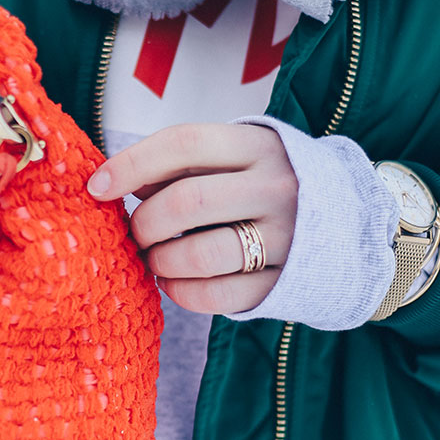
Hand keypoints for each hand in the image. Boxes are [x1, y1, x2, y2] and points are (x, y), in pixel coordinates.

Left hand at [86, 122, 297, 314]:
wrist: (342, 221)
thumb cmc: (259, 183)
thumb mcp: (231, 157)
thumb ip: (178, 165)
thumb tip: (113, 183)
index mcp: (258, 146)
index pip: (184, 144)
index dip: (131, 164)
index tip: (97, 186)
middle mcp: (277, 187)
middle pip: (187, 202)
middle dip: (144, 223)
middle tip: (135, 233)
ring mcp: (285, 237)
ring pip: (200, 253)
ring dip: (160, 260)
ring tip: (154, 258)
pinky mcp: (283, 281)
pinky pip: (218, 295)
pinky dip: (181, 293)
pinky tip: (171, 283)